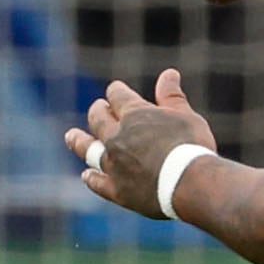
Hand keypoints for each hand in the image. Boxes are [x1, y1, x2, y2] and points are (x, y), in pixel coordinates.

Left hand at [65, 69, 215, 218]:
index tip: (115, 89)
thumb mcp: (185, 115)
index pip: (118, 96)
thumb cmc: (192, 146)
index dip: (116, 91)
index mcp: (134, 114)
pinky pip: (98, 183)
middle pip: (98, 120)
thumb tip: (168, 73)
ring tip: (71, 136)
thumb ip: (172, 96)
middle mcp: (117, 137)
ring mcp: (114, 164)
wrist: (191, 183)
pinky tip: (86, 175)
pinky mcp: (117, 189)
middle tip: (97, 108)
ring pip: (89, 149)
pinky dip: (92, 178)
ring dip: (79, 141)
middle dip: (98, 111)